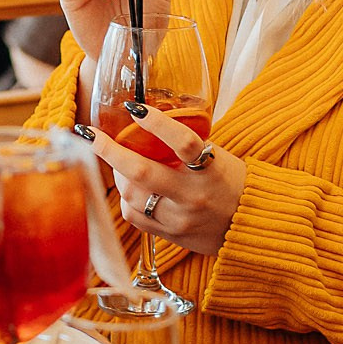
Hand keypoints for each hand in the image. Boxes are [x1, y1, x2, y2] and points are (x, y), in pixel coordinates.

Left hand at [83, 106, 246, 257]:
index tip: (135, 108)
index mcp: (211, 170)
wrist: (250, 227)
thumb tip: (148, 121)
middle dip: (110, 152)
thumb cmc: (233, 184)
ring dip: (118, 177)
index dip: (157, 123)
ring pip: (132, 197)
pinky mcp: (171, 236)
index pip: (184, 142)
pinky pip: (136, 217)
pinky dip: (127, 201)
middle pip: (142, 173)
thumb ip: (186, 145)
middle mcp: (193, 196)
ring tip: (119, 165)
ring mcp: (180, 219)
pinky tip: (130, 191)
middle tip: (92, 137)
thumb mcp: (218, 158)